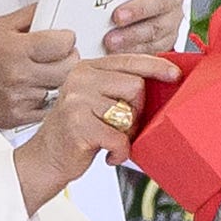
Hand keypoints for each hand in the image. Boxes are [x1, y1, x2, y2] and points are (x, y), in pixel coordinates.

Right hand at [0, 5, 79, 130]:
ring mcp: (18, 99)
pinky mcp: (16, 116)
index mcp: (17, 49)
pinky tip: (35, 89)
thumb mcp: (1, 26)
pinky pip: (46, 110)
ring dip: (57, 80)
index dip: (68, 38)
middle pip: (68, 69)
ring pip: (59, 90)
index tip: (64, 38)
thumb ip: (31, 16)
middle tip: (61, 55)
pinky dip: (45, 99)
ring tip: (44, 71)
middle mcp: (19, 75)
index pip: (63, 44)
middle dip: (69, 59)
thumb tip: (54, 9)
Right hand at [13, 54, 180, 213]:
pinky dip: (120, 151)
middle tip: (122, 125)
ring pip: (129, 113)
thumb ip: (119, 86)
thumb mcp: (95, 100)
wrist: (45, 160)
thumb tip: (161, 79)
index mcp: (87, 68)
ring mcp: (77, 101)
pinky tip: (109, 154)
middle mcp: (80, 80)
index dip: (157, 66)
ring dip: (128, 133)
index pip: (130, 60)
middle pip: (135, 85)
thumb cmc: (76, 132)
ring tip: (111, 138)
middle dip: (137, 110)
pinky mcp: (79, 125)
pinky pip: (120, 137)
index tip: (175, 74)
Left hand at [104, 0, 184, 54]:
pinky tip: (118, 55)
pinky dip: (135, 55)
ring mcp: (172, 26)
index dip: (139, 9)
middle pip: (157, 24)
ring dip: (131, 47)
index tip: (117, 16)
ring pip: (154, 41)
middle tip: (109, 39)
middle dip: (131, 33)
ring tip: (110, 48)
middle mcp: (174, 7)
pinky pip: (152, 52)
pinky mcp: (166, 41)